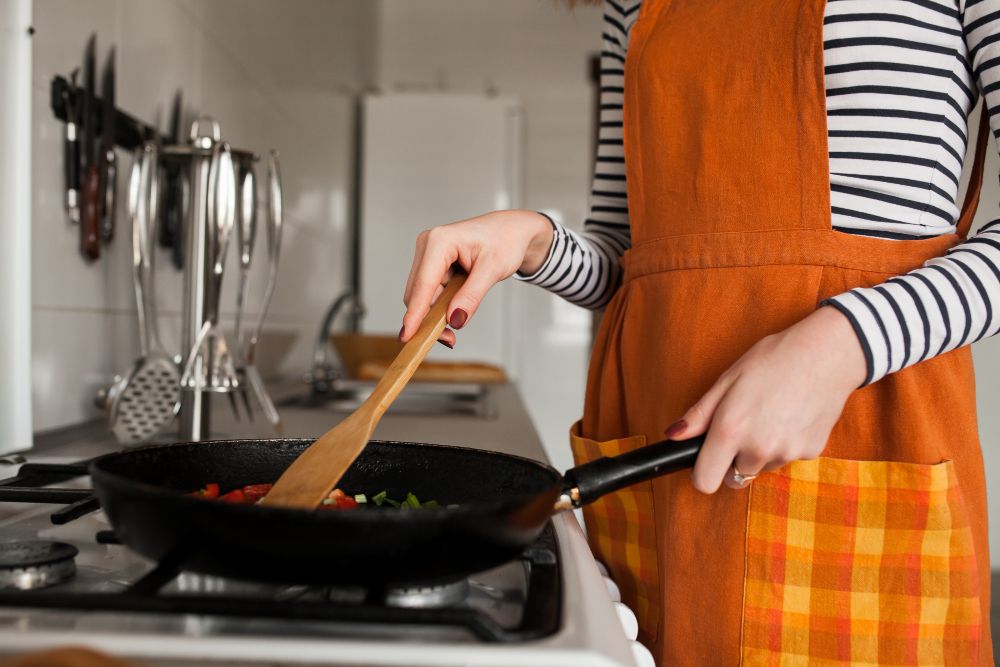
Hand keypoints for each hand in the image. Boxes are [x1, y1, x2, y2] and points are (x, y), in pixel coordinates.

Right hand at [400, 209, 552, 346]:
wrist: (512, 230)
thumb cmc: (505, 241)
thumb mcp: (493, 270)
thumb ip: (472, 296)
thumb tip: (455, 320)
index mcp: (440, 241)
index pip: (423, 284)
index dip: (415, 313)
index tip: (407, 336)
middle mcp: (428, 245)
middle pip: (418, 293)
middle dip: (430, 318)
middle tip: (450, 338)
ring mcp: (428, 254)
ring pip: (423, 295)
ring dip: (437, 312)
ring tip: (460, 318)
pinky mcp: (432, 264)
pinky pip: (430, 292)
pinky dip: (440, 305)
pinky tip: (455, 309)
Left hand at [665, 306, 866, 492]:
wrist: (828, 354)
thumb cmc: (773, 359)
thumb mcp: (728, 380)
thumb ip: (699, 414)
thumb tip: (673, 436)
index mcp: (731, 430)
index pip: (704, 482)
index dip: (701, 472)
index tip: (705, 459)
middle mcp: (758, 448)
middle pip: (734, 478)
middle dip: (732, 460)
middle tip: (742, 427)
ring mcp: (786, 453)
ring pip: (761, 468)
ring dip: (759, 452)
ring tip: (770, 415)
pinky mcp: (810, 453)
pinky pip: (786, 458)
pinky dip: (784, 445)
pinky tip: (791, 416)